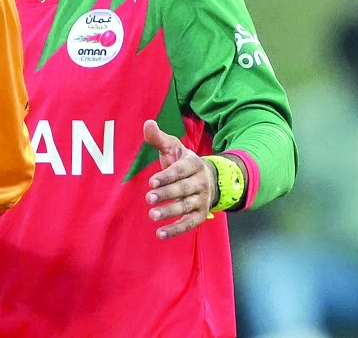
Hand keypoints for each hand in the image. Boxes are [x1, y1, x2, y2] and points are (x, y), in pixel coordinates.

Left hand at [142, 120, 217, 239]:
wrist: (210, 178)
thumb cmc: (183, 162)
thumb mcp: (174, 148)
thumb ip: (159, 138)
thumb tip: (147, 123)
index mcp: (194, 164)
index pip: (180, 171)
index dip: (167, 176)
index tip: (152, 182)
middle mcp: (201, 182)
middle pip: (183, 189)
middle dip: (166, 194)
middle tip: (148, 198)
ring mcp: (202, 200)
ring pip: (186, 207)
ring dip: (170, 212)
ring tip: (152, 215)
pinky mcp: (200, 214)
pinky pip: (189, 224)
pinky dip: (176, 230)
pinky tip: (160, 234)